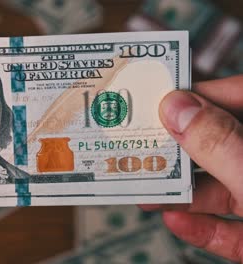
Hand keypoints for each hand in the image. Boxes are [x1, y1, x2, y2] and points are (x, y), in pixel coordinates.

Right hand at [140, 75, 242, 261]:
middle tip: (139, 145)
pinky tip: (175, 222)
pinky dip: (203, 227)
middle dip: (177, 151)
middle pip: (222, 145)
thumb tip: (176, 107)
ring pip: (223, 188)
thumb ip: (219, 144)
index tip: (156, 99)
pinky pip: (231, 229)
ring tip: (143, 191)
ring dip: (181, 193)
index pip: (237, 97)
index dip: (197, 96)